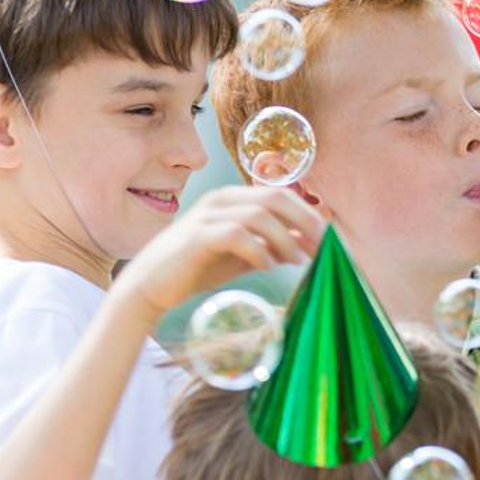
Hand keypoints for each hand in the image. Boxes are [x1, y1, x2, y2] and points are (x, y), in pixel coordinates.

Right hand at [113, 186, 325, 323]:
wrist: (151, 285)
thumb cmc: (198, 268)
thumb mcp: (242, 254)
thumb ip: (271, 245)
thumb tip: (309, 245)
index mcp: (233, 198)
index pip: (280, 194)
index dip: (308, 214)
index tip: (328, 240)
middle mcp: (221, 199)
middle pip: (275, 198)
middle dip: (304, 221)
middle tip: (322, 247)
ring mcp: (207, 215)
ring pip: (259, 215)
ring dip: (284, 238)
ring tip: (296, 261)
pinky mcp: (197, 236)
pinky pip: (236, 235)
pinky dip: (258, 250)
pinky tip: (267, 266)